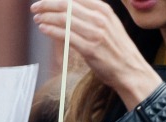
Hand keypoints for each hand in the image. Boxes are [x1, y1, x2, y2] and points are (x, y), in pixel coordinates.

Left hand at [30, 0, 162, 103]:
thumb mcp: (108, 24)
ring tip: (37, 18)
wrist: (130, 70)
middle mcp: (100, 18)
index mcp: (104, 10)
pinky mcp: (90, 48)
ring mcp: (95, 33)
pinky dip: (52, 31)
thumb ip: (91, 16)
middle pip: (66, 5)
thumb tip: (69, 10)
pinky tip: (43, 28)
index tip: (44, 1)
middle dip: (47, 5)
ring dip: (46, 17)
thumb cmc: (116, 49)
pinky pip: (66, 36)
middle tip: (34, 7)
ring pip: (64, 19)